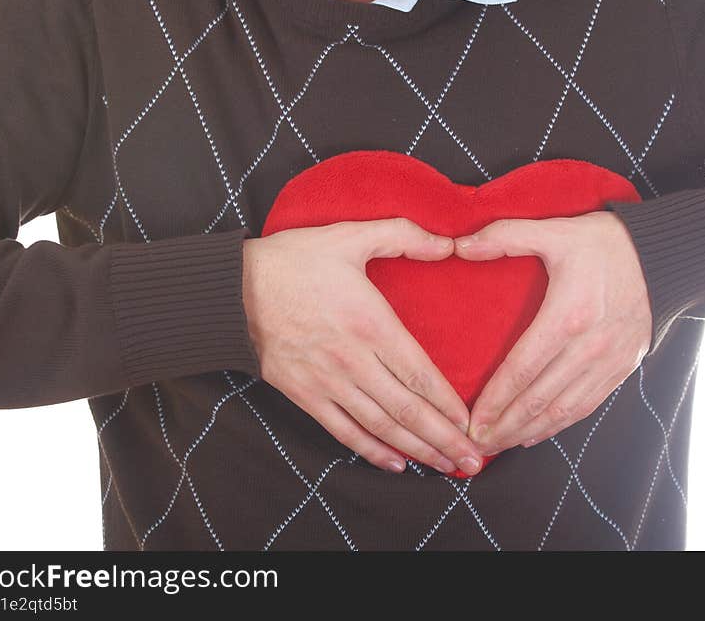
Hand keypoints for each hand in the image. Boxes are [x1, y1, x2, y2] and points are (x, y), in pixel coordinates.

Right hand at [242, 218, 482, 475]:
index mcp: (370, 324)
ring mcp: (327, 382)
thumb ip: (404, 235)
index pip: (420, 374)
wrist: (232, 289)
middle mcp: (353, 361)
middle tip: (472, 462)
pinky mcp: (304, 395)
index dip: (449, 405)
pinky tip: (395, 465)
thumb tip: (449, 244)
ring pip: (381, 426)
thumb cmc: (293, 261)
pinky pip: (343, 431)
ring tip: (446, 469)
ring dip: (416, 451)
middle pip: (407, 410)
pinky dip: (371, 451)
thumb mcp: (350, 235)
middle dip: (443, 439)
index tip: (472, 424)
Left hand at [453, 211, 651, 454]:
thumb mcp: (555, 231)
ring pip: (562, 412)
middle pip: (538, 400)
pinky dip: (557, 426)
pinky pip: (585, 407)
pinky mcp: (621, 370)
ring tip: (497, 446)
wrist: (665, 257)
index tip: (471, 420)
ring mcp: (608, 363)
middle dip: (503, 427)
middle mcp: (589, 348)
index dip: (494, 399)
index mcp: (568, 317)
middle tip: (474, 445)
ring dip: (527, 433)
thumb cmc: (605, 244)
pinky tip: (533, 435)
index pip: (522, 370)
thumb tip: (460, 246)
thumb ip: (505, 236)